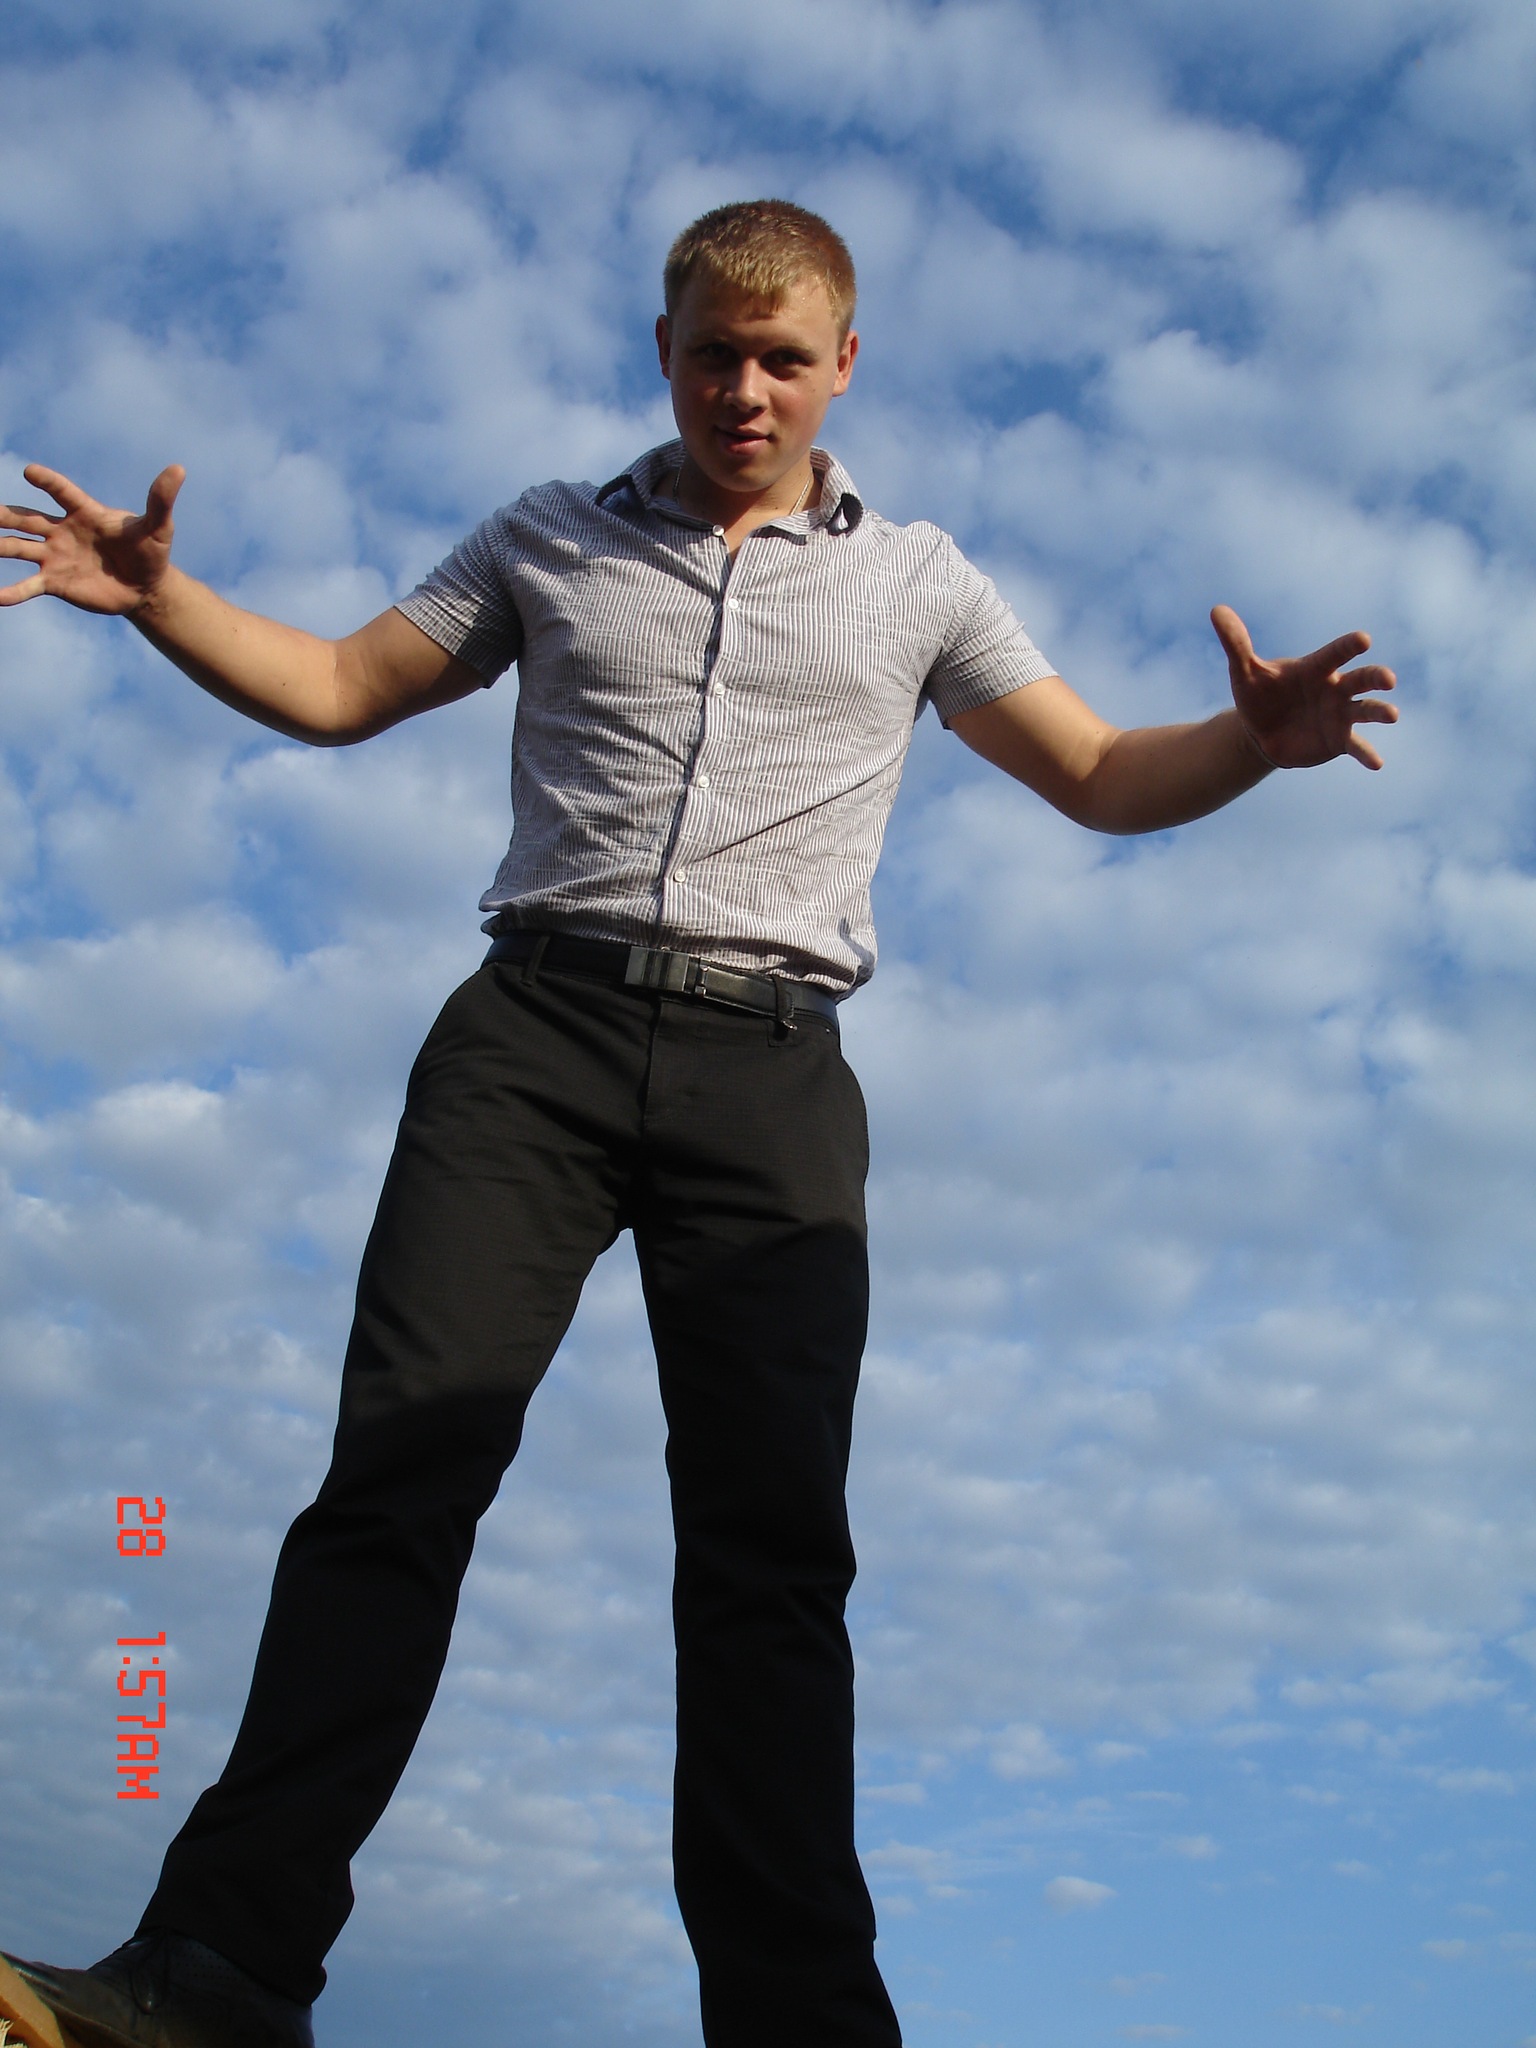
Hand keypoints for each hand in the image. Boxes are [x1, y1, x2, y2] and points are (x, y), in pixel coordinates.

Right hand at [0, 462, 184, 615]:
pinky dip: (11, 592)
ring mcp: (55, 557)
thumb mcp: (159, 527)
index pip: (62, 492)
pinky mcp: (56, 582)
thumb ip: (161, 500)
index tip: (30, 472)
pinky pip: (29, 586)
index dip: (48, 482)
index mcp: (84, 512)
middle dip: (3, 514)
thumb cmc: (151, 552)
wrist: (145, 588)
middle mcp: (62, 531)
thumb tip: (179, 469)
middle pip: (25, 518)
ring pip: (17, 548)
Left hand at [1212, 603, 1397, 770]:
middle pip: (1361, 679)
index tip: (1364, 639)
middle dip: (1376, 677)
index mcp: (1316, 668)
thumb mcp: (1244, 672)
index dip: (1348, 646)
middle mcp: (1336, 688)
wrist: (1261, 731)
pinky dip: (1367, 754)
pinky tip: (1377, 763)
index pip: (1335, 654)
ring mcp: (1341, 714)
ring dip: (1380, 711)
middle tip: (1389, 679)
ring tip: (1392, 714)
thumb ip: (1236, 643)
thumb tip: (1217, 611)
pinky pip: (1357, 745)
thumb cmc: (1259, 695)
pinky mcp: (1340, 740)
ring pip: (1367, 710)